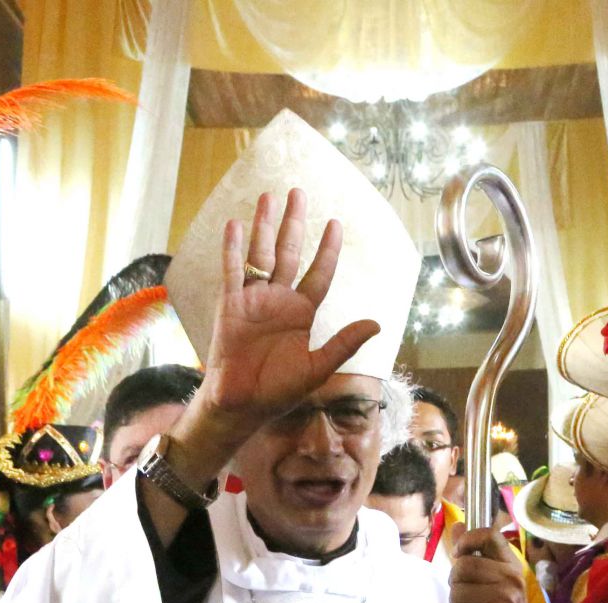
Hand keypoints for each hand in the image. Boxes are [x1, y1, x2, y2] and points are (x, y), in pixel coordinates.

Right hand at [175, 189, 382, 468]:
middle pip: (290, 252)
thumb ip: (344, 343)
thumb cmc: (279, 391)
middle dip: (295, 223)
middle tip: (299, 192)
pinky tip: (234, 224)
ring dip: (264, 225)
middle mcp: (279, 300)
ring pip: (261, 254)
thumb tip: (377, 324)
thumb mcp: (318, 367)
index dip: (327, 249)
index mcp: (302, 313)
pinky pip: (232, 271)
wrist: (241, 405)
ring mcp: (253, 300)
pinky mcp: (230, 305)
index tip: (336, 223)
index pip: (319, 272)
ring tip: (269, 196)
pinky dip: (233, 249)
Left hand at [449, 527, 537, 602]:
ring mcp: (508, 598)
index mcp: (511, 564)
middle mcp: (512, 577)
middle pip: (463, 566)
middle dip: (455, 583)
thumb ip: (474, 554)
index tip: (459, 555)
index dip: (467, 541)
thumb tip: (457, 525)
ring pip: (457, 592)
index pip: (489, 534)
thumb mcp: (492, 581)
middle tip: (465, 596)